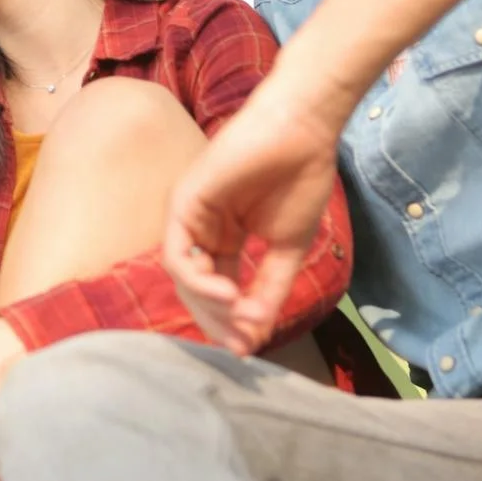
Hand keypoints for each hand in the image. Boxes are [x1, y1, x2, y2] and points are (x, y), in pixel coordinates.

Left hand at [162, 84, 341, 354]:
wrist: (302, 132)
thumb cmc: (299, 179)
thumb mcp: (287, 247)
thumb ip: (271, 288)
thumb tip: (258, 331)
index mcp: (224, 237)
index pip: (217, 289)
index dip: (230, 321)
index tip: (249, 348)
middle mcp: (201, 229)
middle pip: (196, 288)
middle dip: (217, 320)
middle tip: (241, 343)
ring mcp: (189, 215)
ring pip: (184, 276)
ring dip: (209, 305)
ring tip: (239, 316)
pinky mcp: (183, 202)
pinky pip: (179, 253)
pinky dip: (199, 280)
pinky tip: (226, 293)